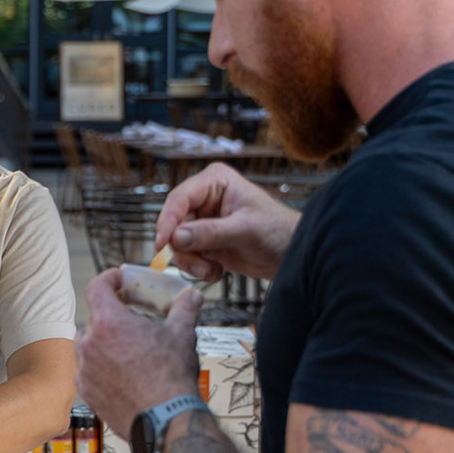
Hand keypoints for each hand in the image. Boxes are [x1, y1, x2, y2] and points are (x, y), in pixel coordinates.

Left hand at [75, 271, 201, 438]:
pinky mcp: (86, 392)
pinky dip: (99, 367)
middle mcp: (89, 343)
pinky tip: (120, 372)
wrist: (164, 420)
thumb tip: (192, 296)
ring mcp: (84, 369)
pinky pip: (87, 371)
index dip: (108, 279)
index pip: (97, 287)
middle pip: (94, 317)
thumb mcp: (182, 334)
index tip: (119, 280)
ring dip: (102, 341)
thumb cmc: (171, 377)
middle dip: (111, 314)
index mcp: (109, 322)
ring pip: (87, 345)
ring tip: (126, 347)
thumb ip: (184, 309)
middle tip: (130, 317)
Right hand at [154, 162, 298, 281]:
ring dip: (192, 262)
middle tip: (199, 265)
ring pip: (176, 243)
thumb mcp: (245, 229)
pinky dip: (198, 268)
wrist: (291, 254)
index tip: (162, 243)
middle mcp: (204, 199)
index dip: (167, 220)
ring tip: (213, 270)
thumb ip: (210, 232)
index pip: (180, 198)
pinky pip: (186, 256)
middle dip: (183, 248)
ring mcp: (202, 222)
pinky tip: (218, 270)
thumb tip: (177, 237)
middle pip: (173, 223)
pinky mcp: (203, 242)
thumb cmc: (277, 230)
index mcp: (214, 182)